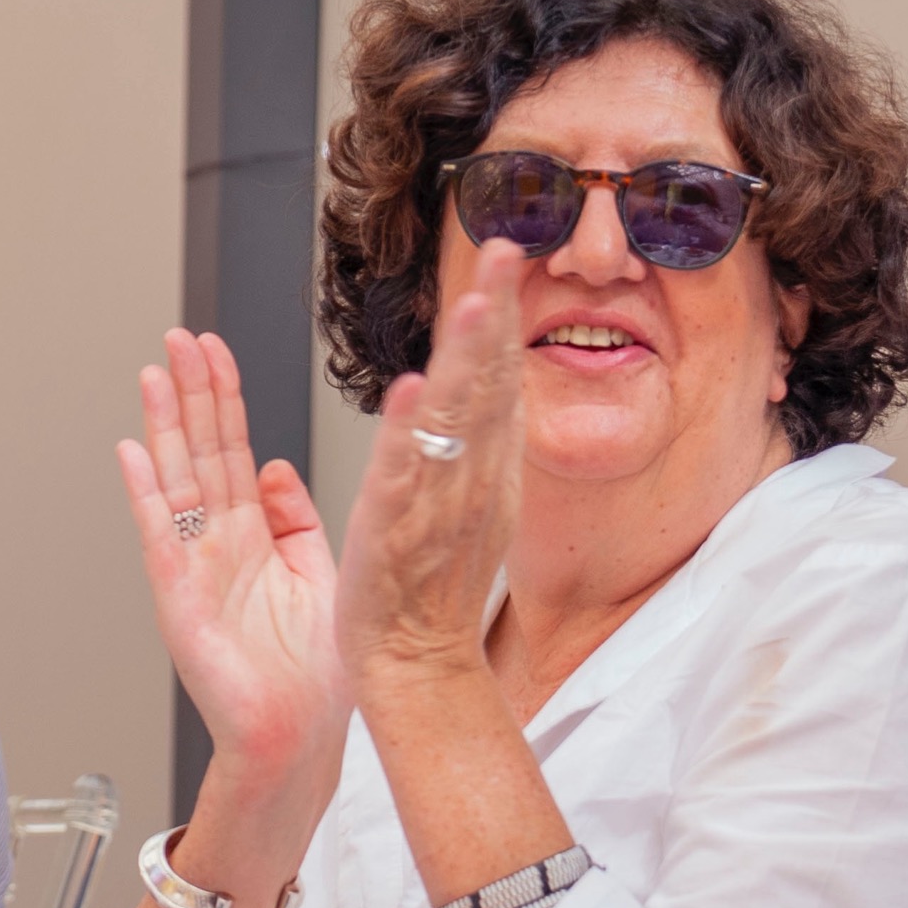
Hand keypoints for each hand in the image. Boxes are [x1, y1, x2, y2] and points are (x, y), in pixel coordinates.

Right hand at [117, 330, 348, 827]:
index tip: (217, 353)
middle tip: (180, 339)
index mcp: (258, 537)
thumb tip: (276, 466)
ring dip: (166, 426)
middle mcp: (223, 545)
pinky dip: (147, 494)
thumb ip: (297, 518)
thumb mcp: (319, 571)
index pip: (236, 452)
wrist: (302, 732)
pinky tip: (135, 452)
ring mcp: (197, 568)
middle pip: (202, 453)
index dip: (227, 401)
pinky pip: (161, 536)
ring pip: (178, 480)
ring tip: (155, 374)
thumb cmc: (316, 668)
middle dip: (192, 394)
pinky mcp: (181, 598)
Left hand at [335, 240, 524, 686]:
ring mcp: (439, 505)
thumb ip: (484, 444)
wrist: (420, 658)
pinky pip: (407, 479)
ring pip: (457, 424)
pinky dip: (410, 437)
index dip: (504, 317)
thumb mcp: (476, 502)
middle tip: (506, 249)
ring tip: (476, 305)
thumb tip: (494, 388)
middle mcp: (472, 480)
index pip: (500, 380)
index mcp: (485, 469)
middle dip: (497, 316)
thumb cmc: (440, 585)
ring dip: (468, 362)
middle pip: (490, 388)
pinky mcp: (399, 533)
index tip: (507, 256)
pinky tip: (412, 393)